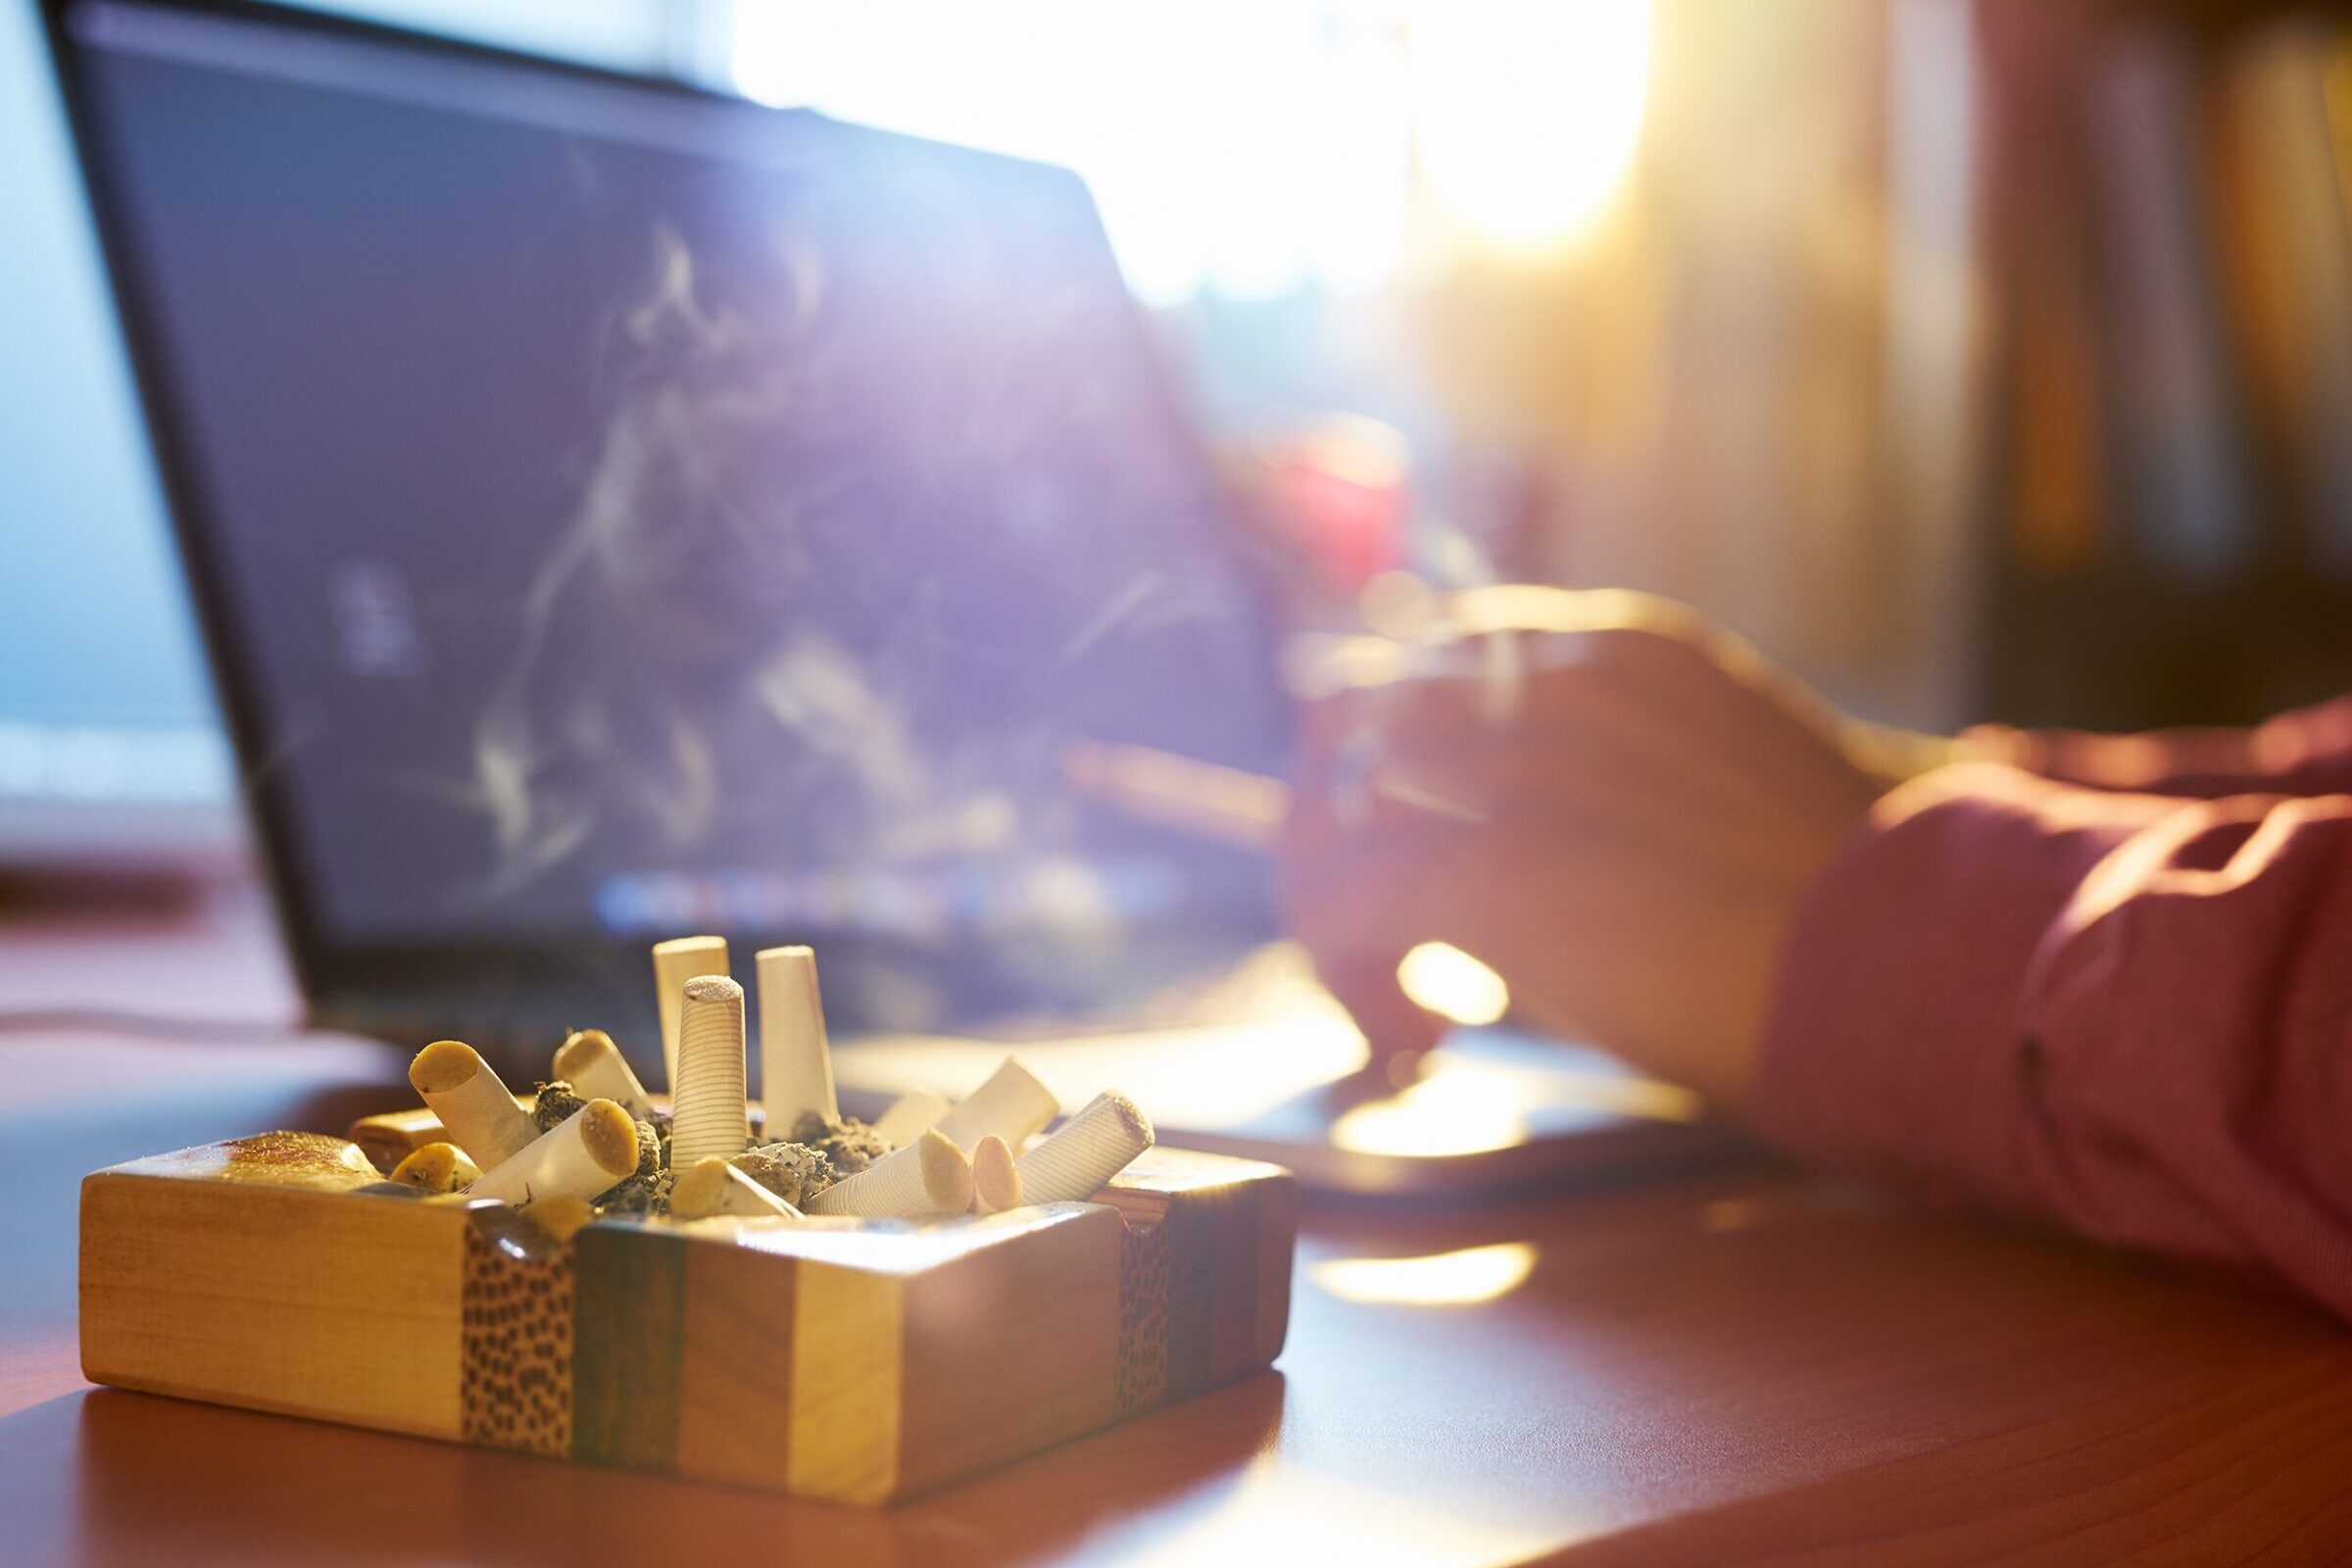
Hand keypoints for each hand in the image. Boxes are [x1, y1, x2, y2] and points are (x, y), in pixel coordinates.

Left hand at [1279, 589, 1929, 1109]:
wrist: (1917, 956)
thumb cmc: (1853, 910)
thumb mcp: (1715, 802)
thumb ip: (1608, 807)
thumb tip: (1521, 906)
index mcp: (1612, 651)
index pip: (1435, 657)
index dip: (1401, 761)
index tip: (1423, 848)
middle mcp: (1549, 678)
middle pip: (1354, 715)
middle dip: (1340, 825)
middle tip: (1377, 934)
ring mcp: (1514, 761)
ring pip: (1331, 803)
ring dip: (1336, 900)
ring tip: (1399, 997)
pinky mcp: (1489, 863)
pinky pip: (1344, 901)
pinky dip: (1349, 974)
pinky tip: (1416, 1037)